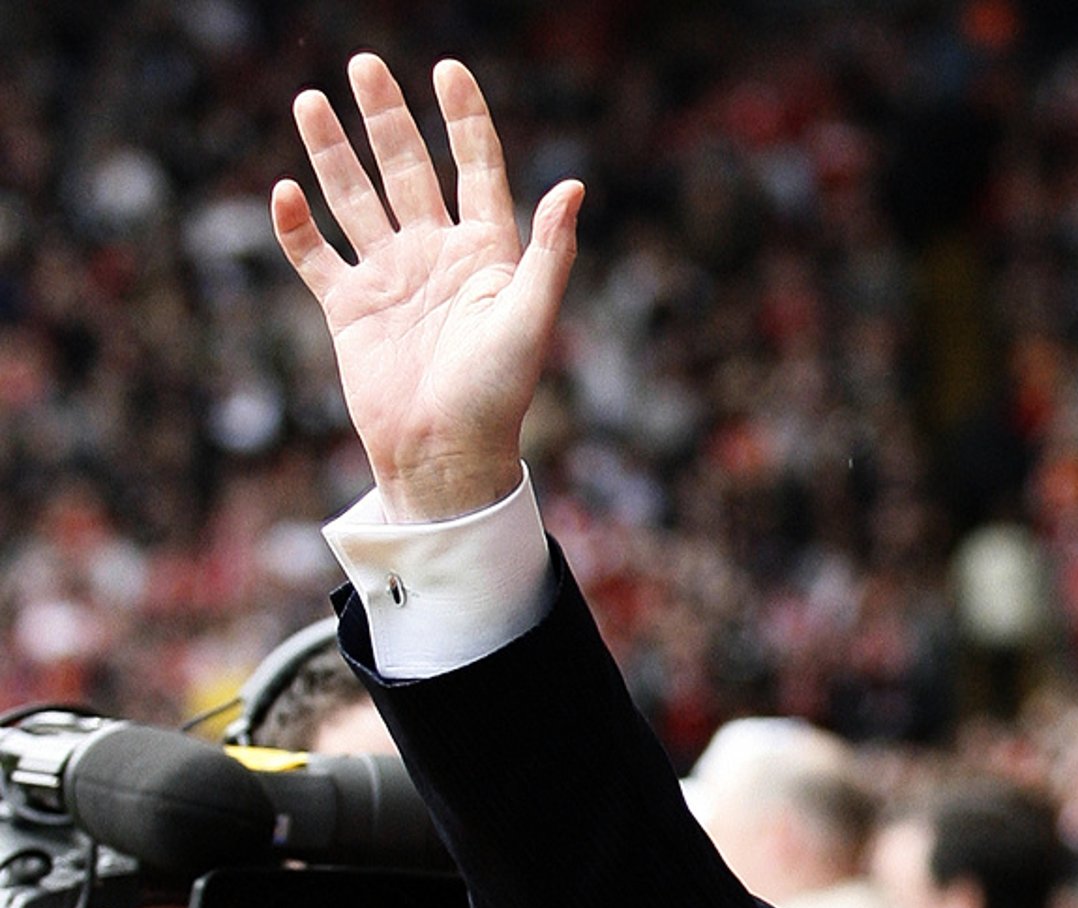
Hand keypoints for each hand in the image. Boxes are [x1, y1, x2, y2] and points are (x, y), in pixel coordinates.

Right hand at [271, 53, 584, 520]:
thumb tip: (574, 186)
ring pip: (356, 199)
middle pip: (408, 168)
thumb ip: (549, 252)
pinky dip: (296, 226)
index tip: (447, 70)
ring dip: (333, 153)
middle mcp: (436, 255)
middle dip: (386, 118)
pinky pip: (316, 256)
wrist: (445, 454)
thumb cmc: (499, 394)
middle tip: (363, 64)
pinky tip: (284, 190)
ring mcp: (391, 278)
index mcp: (486, 251)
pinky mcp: (349, 309)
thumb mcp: (530, 317)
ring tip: (310, 100)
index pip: (475, 167)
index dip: (463, 119)